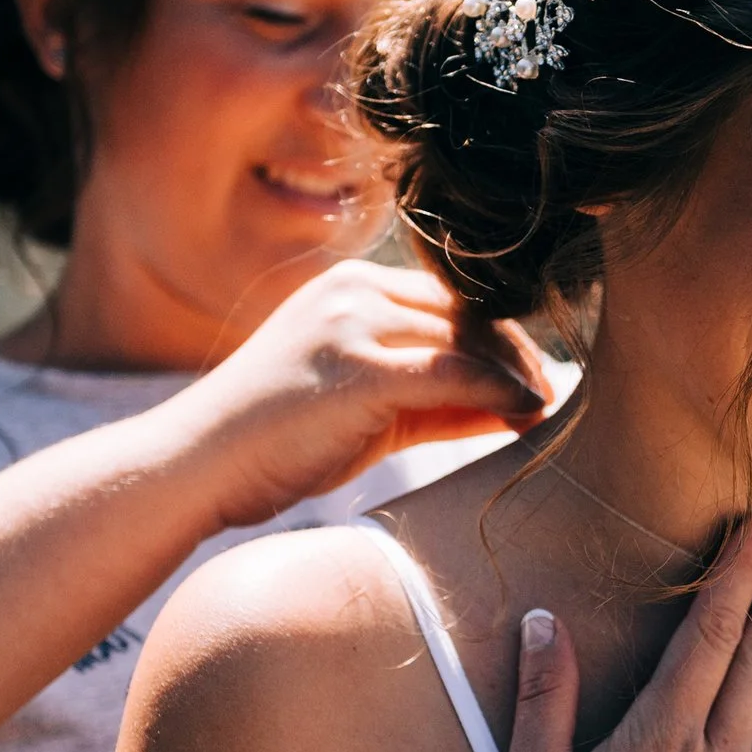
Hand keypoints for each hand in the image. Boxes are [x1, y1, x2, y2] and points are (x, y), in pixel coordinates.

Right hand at [167, 260, 551, 526]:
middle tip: (553, 392)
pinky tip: (527, 415)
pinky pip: (454, 374)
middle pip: (468, 313)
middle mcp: (353, 291)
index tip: (534, 374)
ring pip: (467, 340)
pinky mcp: (358, 368)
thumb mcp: (361, 403)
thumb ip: (430, 393)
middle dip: (517, 354)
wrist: (197, 464)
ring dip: (517, 375)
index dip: (500, 337)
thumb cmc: (274, 441)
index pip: (450, 300)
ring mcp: (353, 324)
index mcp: (350, 286)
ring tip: (547, 410)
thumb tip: (511, 403)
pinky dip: (500, 394)